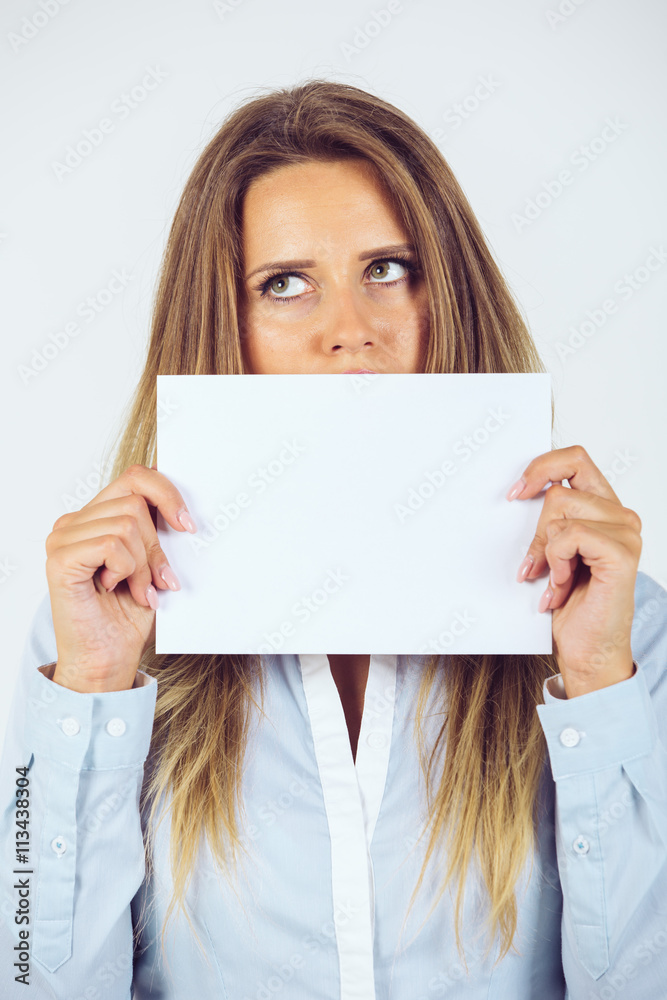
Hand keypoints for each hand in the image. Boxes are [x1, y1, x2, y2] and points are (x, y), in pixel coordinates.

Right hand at [46, 464, 196, 692]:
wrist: (108, 658)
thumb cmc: (128, 614)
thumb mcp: (152, 561)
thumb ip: (156, 525)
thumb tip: (174, 487)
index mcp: (95, 516)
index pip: (135, 477)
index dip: (167, 494)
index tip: (188, 525)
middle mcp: (74, 522)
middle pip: (134, 501)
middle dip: (157, 545)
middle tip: (160, 580)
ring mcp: (63, 538)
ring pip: (127, 524)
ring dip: (143, 564)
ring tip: (138, 589)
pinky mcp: (60, 558)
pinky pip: (111, 544)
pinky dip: (126, 570)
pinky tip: (118, 589)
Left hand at [507, 445, 641, 697]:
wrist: (587, 649)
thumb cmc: (571, 604)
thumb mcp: (551, 552)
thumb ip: (548, 520)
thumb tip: (517, 492)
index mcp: (604, 507)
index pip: (574, 458)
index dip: (541, 467)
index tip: (515, 493)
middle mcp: (620, 515)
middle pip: (560, 490)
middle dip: (537, 532)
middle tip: (535, 566)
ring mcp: (626, 532)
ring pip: (561, 511)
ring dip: (546, 552)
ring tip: (554, 580)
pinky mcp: (621, 552)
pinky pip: (569, 536)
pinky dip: (556, 562)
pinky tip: (561, 586)